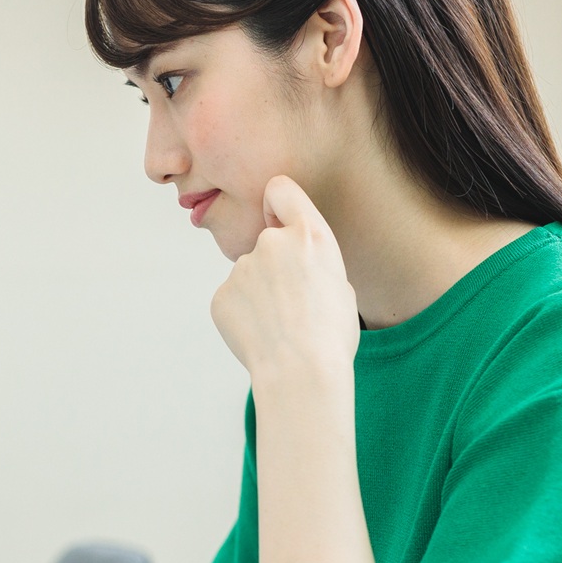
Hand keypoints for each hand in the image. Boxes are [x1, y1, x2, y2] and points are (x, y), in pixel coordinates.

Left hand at [210, 176, 360, 387]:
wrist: (302, 373)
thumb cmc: (330, 335)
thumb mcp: (340, 285)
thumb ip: (312, 260)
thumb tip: (295, 264)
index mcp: (309, 235)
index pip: (280, 189)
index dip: (278, 204)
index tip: (278, 219)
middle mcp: (271, 242)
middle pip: (266, 241)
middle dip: (274, 264)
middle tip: (292, 301)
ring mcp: (241, 268)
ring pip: (250, 275)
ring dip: (260, 293)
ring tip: (280, 325)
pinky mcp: (222, 295)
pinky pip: (234, 299)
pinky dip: (243, 314)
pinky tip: (261, 335)